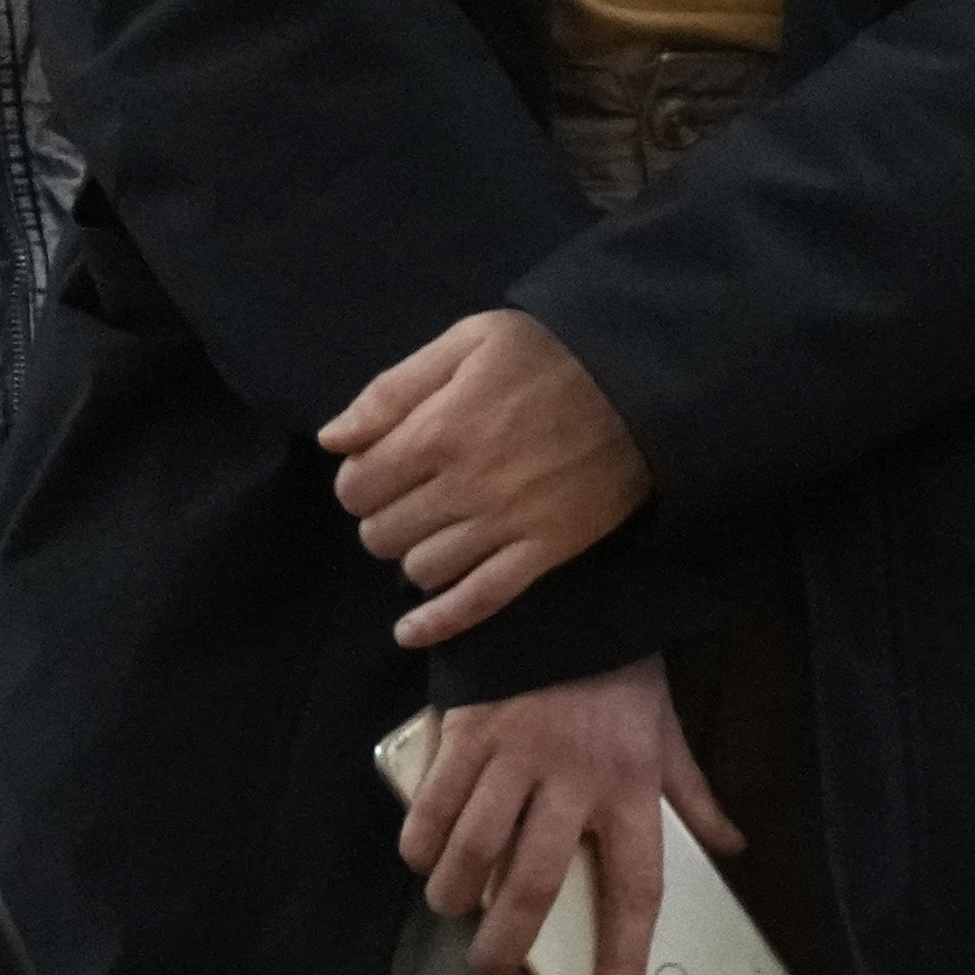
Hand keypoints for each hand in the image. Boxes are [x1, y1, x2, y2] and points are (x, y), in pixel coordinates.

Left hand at [326, 307, 654, 648]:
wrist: (642, 384)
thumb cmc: (547, 354)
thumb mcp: (466, 342)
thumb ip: (392, 390)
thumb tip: (332, 439)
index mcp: (438, 430)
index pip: (357, 485)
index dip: (356, 481)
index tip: (375, 470)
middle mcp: (466, 486)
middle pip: (383, 531)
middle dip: (381, 517)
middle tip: (404, 499)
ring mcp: (507, 525)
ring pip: (423, 569)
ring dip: (411, 556)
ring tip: (428, 531)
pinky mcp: (546, 552)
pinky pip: (480, 601)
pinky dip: (440, 622)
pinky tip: (409, 632)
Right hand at [401, 661, 737, 974]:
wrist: (570, 599)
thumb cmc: (621, 676)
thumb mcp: (669, 735)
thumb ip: (694, 798)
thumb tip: (728, 848)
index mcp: (632, 790)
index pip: (635, 893)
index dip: (622, 962)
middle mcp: (573, 782)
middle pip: (532, 885)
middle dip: (505, 944)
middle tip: (492, 970)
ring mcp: (514, 757)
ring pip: (474, 849)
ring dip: (455, 894)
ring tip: (451, 912)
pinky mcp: (468, 731)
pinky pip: (435, 803)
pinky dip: (422, 841)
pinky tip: (421, 860)